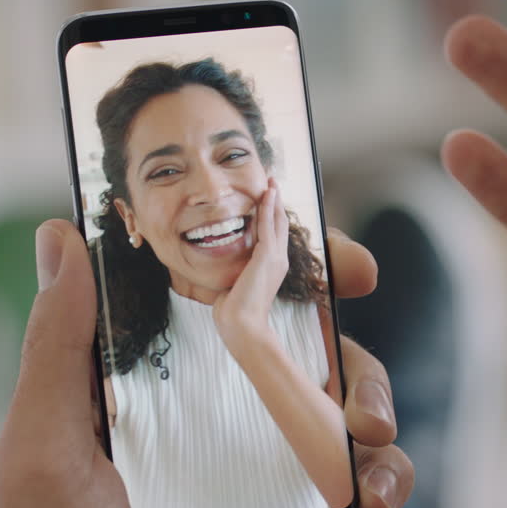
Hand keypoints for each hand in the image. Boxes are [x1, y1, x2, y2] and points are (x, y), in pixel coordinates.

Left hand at [0, 219, 412, 507]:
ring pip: (329, 391)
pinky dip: (387, 471)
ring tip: (367, 427)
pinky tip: (380, 492)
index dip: (236, 243)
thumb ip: (56, 351)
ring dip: (367, 387)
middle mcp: (196, 418)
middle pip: (274, 327)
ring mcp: (252, 466)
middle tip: (358, 276)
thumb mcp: (40, 460)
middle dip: (324, 292)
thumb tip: (61, 238)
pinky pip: (358, 474)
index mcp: (134, 392)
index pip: (190, 292)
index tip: (281, 210)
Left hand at [212, 178, 287, 355]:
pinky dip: (268, 207)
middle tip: (272, 184)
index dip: (271, 217)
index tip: (266, 201)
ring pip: (277, 221)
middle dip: (276, 203)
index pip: (274, 237)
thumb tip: (225, 272)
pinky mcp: (267, 255)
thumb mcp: (236, 287)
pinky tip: (267, 193)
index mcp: (271, 268)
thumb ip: (235, 274)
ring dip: (274, 199)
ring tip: (271, 182)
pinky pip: (269, 224)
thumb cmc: (236, 313)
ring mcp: (275, 257)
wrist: (242, 325)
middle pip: (280, 225)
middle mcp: (278, 260)